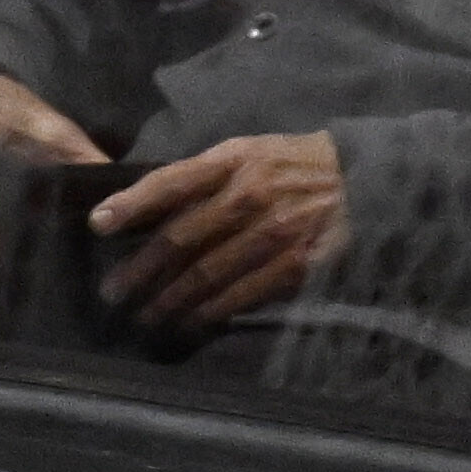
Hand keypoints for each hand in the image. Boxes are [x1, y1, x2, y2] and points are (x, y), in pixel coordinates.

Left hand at [92, 130, 348, 326]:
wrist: (372, 181)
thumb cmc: (301, 165)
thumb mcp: (252, 150)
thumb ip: (207, 173)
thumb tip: (156, 205)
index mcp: (233, 162)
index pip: (170, 183)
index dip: (130, 205)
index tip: (98, 226)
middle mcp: (248, 198)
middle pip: (180, 238)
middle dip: (141, 269)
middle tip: (114, 292)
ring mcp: (273, 235)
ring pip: (208, 273)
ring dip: (171, 298)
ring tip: (147, 315)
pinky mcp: (298, 265)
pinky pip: (246, 294)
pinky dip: (215, 310)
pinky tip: (194, 321)